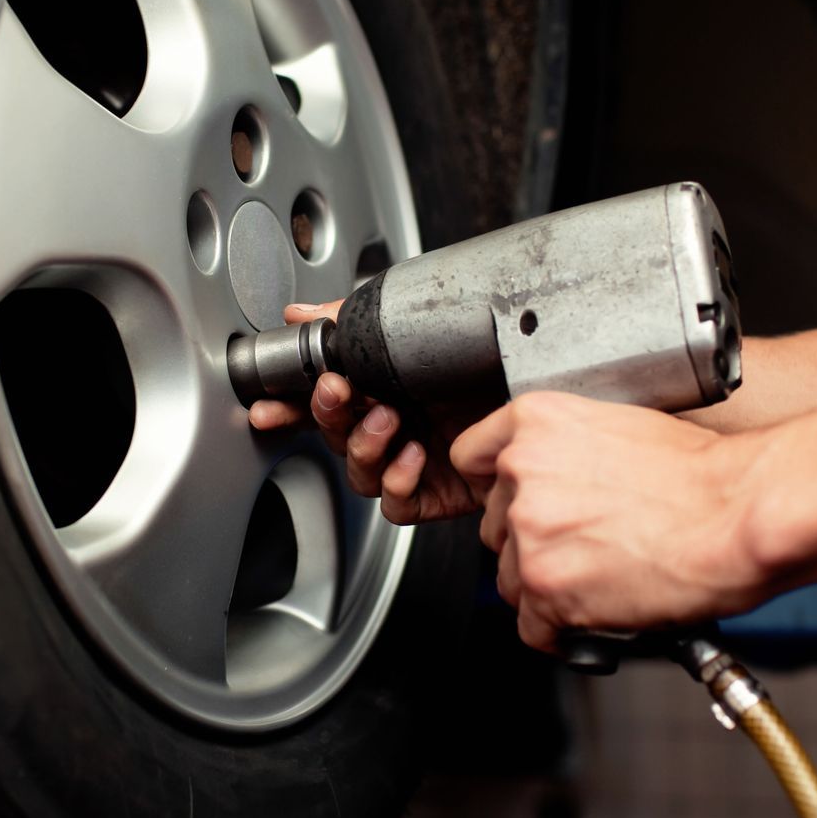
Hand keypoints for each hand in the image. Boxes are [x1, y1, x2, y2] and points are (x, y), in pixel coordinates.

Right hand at [247, 302, 480, 522]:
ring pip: (358, 471)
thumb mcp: (418, 328)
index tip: (267, 404)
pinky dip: (396, 481)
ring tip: (388, 421)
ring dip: (364, 446)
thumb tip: (302, 314)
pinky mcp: (437, 492)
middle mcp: (396, 421)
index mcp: (384, 383)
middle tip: (338, 391)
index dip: (289, 405)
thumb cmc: (493, 357)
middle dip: (326, 414)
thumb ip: (355, 320)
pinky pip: (395, 503)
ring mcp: (414, 457)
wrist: (549, 381)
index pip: (324, 398)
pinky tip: (414, 456)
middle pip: (335, 433)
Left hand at [448, 391, 777, 652]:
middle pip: (496, 526)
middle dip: (533, 543)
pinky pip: (532, 627)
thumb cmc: (704, 475)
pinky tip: (600, 615)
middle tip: (586, 548)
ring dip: (549, 589)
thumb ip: (568, 451)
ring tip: (603, 582)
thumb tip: (554, 482)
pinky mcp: (547, 589)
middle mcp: (521, 473)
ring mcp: (530, 532)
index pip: (470, 458)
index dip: (497, 488)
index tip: (516, 503)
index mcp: (535, 422)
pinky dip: (563, 632)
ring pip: (511, 579)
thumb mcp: (621, 428)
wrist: (740, 513)